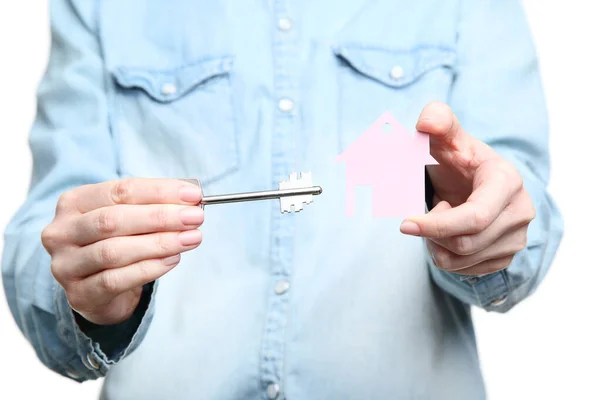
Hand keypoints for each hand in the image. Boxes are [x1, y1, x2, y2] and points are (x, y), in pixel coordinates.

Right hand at [41, 178, 203, 324]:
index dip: (159, 192)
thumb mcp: (129, 216)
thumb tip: (192, 198)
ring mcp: (66, 265)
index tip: (193, 195)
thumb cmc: (118, 242)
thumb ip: (154, 205)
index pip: (120, 190)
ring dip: (159, 243)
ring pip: (114, 251)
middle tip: (195, 217)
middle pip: (114, 220)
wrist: (97, 288)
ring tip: (191, 239)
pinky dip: (149, 268)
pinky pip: (116, 280)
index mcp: (74, 202)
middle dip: (161, 217)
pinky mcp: (79, 294)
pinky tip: (173, 260)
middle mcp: (62, 231)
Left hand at [400, 102, 535, 274]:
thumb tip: (426, 121)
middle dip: (433, 232)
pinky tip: (449, 233)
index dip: (436, 225)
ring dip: (436, 244)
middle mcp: (520, 211)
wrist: (476, 181)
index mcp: (507, 181)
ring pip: (462, 260)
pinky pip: (465, 271)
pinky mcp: (506, 257)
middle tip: (426, 213)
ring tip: (440, 218)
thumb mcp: (447, 138)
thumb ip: (437, 121)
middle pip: (465, 242)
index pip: (474, 217)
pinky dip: (445, 255)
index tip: (404, 224)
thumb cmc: (458, 159)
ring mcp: (517, 238)